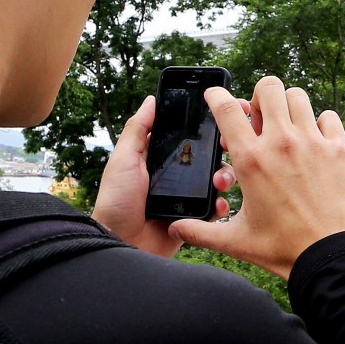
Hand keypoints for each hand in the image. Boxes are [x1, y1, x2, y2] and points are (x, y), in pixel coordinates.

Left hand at [92, 94, 236, 256]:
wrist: (120, 244)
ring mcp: (187, 195)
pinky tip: (220, 202)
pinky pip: (215, 207)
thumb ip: (138, 129)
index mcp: (160, 156)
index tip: (225, 112)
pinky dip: (221, 203)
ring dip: (224, 175)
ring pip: (216, 178)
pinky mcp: (194, 218)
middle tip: (228, 145)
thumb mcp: (123, 159)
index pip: (187, 135)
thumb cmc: (116, 201)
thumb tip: (151, 99)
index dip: (205, 124)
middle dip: (222, 148)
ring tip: (221, 180)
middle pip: (208, 154)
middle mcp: (177, 173)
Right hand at [167, 75, 344, 279]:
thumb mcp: (236, 240)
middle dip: (260, 97)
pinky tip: (316, 142)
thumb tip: (176, 228)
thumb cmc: (282, 249)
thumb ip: (201, 231)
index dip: (216, 94)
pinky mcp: (339, 149)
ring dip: (289, 107)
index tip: (215, 95)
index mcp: (250, 160)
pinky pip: (328, 116)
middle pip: (268, 87)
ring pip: (297, 96)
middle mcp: (280, 143)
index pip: (226, 107)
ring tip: (288, 128)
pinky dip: (321, 124)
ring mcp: (312, 142)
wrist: (330, 258)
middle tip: (261, 118)